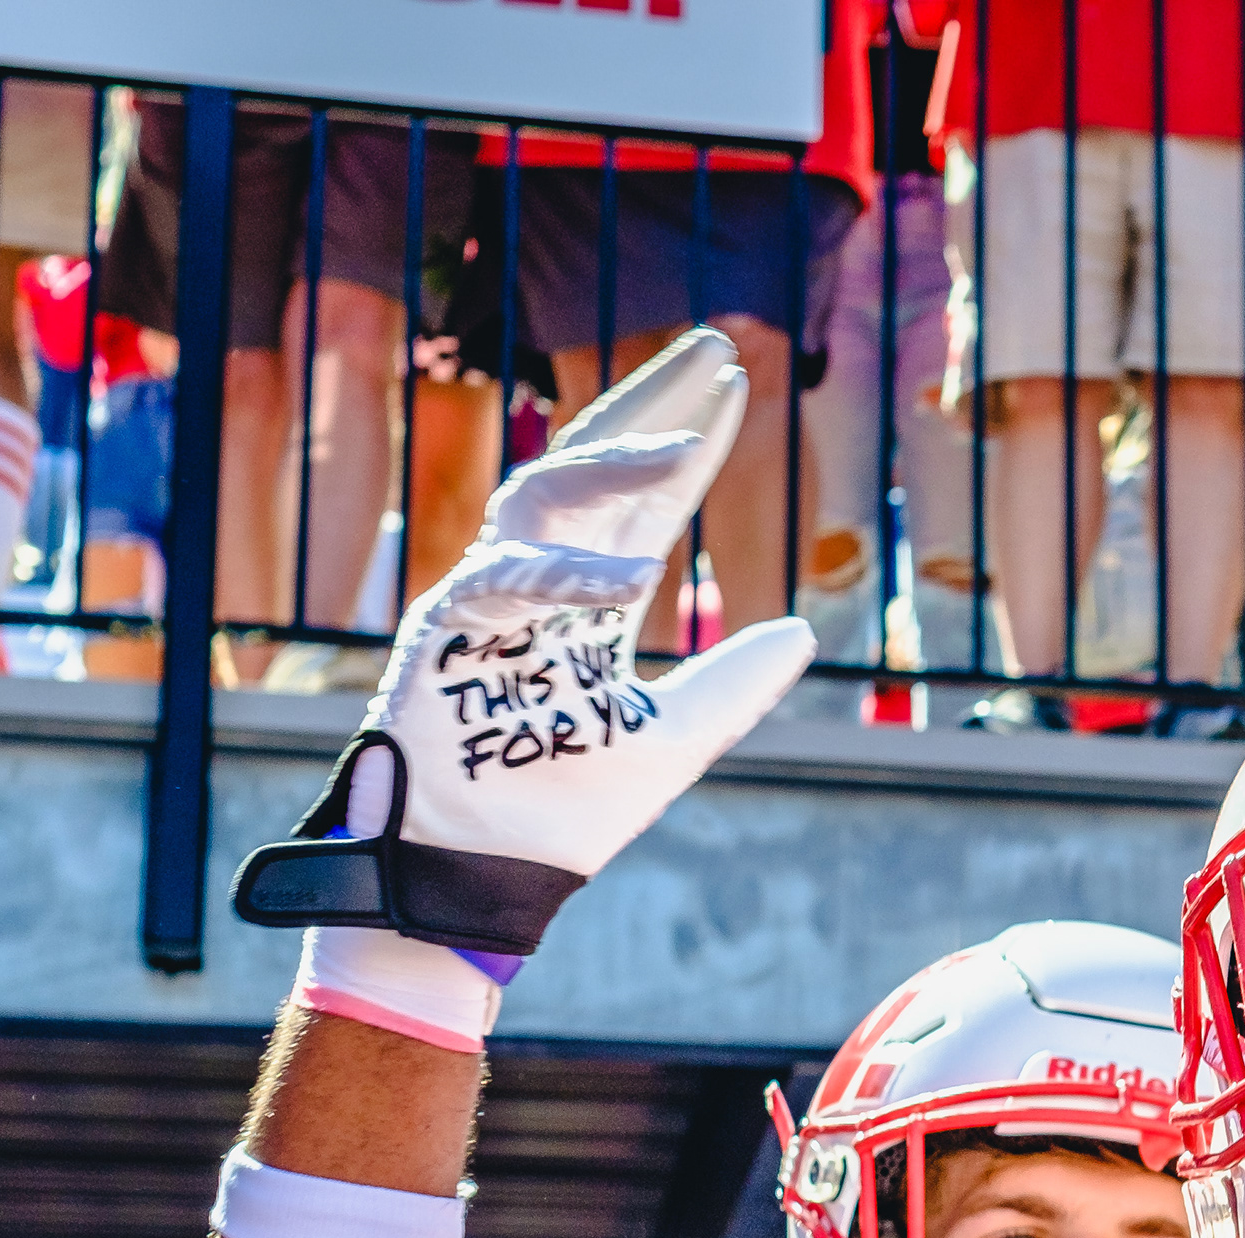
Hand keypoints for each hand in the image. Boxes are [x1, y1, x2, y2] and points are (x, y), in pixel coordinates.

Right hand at [354, 327, 812, 884]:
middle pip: (592, 466)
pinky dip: (566, 576)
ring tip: (689, 445)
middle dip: (651, 403)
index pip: (643, 501)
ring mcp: (486, 602)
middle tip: (714, 351)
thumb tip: (802, 629)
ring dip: (616, 466)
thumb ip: (733, 687)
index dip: (689, 443)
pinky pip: (502, 582)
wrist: (487, 878)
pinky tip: (635, 576)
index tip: (737, 382)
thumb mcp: (675, 743)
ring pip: (543, 498)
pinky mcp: (443, 635)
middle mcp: (537, 585)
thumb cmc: (562, 813)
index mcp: (585, 601)